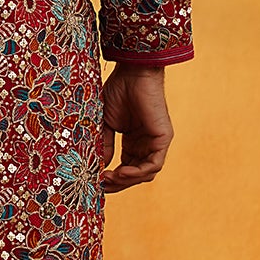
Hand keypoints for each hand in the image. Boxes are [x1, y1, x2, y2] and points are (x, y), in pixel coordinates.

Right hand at [99, 64, 174, 191]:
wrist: (132, 73)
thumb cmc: (118, 92)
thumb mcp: (106, 124)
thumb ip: (105, 146)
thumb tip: (98, 167)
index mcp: (133, 142)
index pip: (125, 169)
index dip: (112, 179)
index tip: (95, 182)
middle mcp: (145, 145)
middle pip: (135, 175)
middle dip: (118, 183)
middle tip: (101, 185)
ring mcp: (156, 143)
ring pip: (145, 173)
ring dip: (127, 180)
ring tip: (109, 178)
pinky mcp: (163, 139)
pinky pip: (154, 165)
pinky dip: (138, 172)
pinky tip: (122, 171)